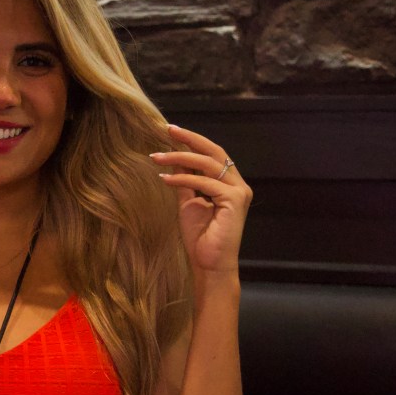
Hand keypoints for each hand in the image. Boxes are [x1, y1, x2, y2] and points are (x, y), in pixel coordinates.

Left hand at [150, 124, 251, 275]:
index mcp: (229, 184)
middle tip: (167, 129)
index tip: (170, 131)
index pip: (212, 154)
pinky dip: (183, 178)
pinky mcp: (234, 200)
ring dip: (179, 157)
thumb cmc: (200, 237)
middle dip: (189, 138)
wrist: (210, 265)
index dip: (192, 141)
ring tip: (157, 157)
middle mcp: (238, 185)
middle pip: (214, 151)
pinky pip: (205, 182)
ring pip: (208, 163)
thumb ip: (184, 180)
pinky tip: (165, 178)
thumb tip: (174, 157)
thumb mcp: (188, 202)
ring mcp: (238, 192)